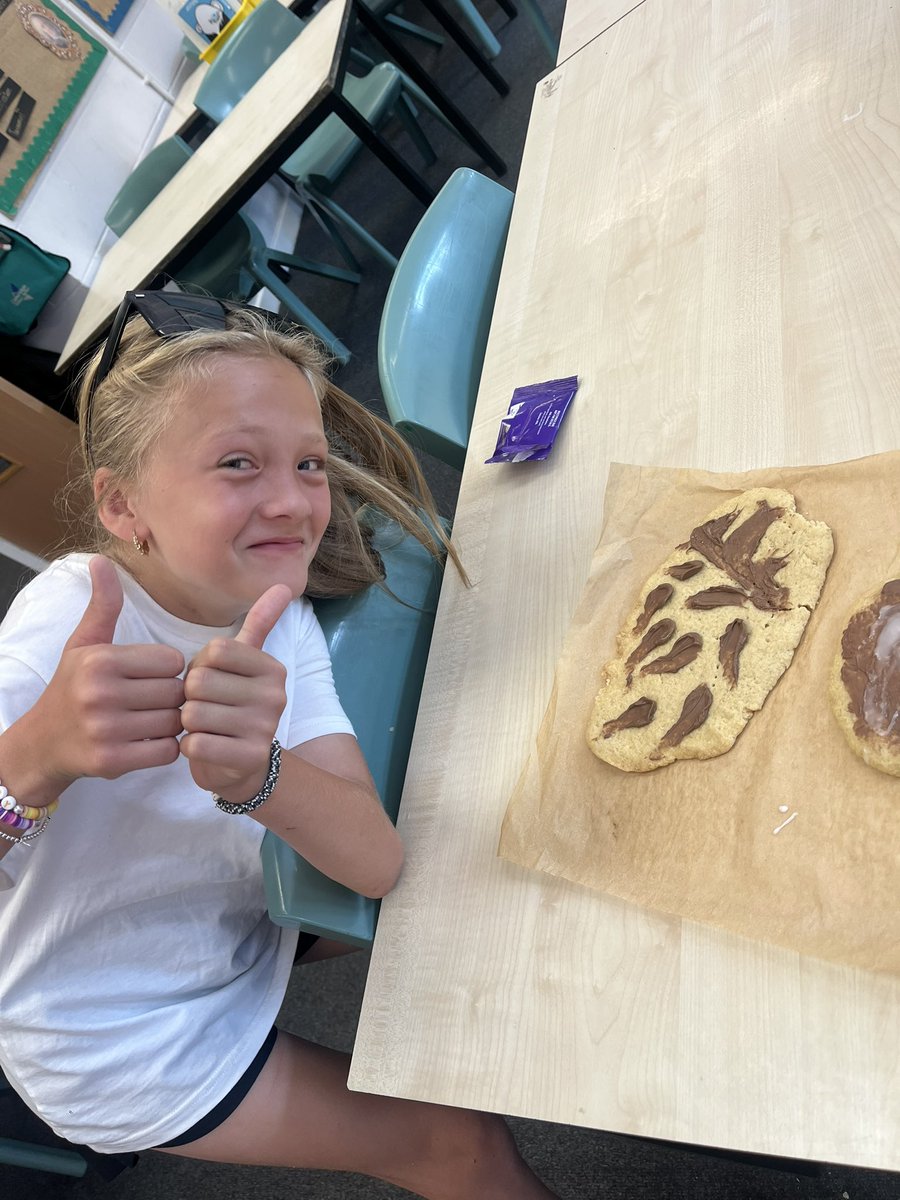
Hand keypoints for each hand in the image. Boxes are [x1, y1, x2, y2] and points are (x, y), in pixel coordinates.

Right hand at [35, 556, 184, 782]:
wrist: (43, 743)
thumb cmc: (72, 688)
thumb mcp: (83, 644)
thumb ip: (103, 605)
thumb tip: (101, 560)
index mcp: (101, 660)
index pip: (172, 660)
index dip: (168, 669)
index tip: (151, 675)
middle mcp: (101, 693)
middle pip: (176, 692)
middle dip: (171, 697)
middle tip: (155, 701)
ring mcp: (106, 730)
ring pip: (175, 722)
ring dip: (170, 723)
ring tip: (152, 719)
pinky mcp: (113, 762)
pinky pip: (167, 752)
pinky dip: (164, 748)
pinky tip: (147, 741)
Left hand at [179, 586, 291, 801]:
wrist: (244, 766)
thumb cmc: (234, 706)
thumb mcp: (247, 663)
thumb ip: (261, 624)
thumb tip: (284, 585)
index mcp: (272, 668)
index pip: (214, 651)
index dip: (200, 667)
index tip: (212, 682)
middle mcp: (274, 696)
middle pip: (199, 683)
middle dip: (190, 698)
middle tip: (206, 708)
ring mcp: (263, 729)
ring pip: (192, 714)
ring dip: (188, 724)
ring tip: (206, 728)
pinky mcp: (247, 758)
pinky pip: (193, 744)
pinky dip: (188, 747)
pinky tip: (205, 747)